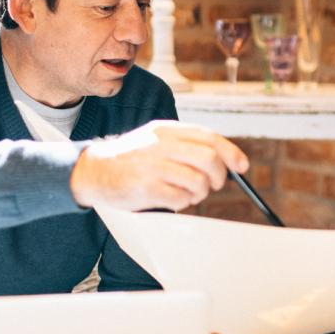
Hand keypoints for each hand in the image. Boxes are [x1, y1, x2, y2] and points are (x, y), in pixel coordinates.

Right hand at [71, 120, 246, 211]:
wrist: (92, 171)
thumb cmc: (131, 158)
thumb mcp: (156, 140)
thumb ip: (186, 145)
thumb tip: (225, 161)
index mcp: (166, 130)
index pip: (209, 137)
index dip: (231, 153)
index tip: (241, 167)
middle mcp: (161, 144)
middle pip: (209, 159)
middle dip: (218, 176)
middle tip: (211, 185)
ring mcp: (153, 165)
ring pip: (198, 182)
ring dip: (198, 193)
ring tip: (185, 193)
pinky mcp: (146, 187)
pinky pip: (180, 199)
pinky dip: (182, 203)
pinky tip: (170, 199)